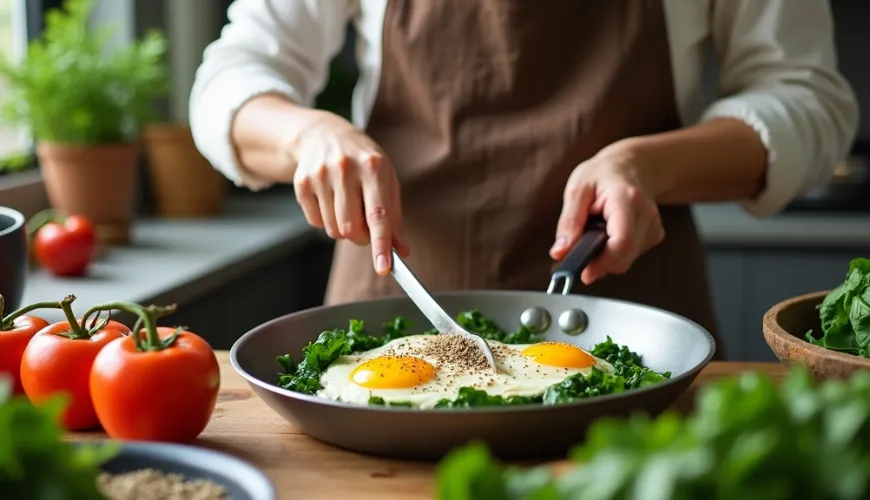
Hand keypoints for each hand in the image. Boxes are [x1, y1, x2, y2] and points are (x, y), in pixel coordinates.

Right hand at [287, 112, 408, 274]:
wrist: (324, 134)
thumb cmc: (363, 162)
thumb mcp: (386, 180)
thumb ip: (394, 216)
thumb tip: (402, 250)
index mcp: (373, 168)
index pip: (378, 215)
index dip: (381, 244)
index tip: (384, 267)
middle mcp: (345, 169)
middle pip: (351, 229)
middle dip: (360, 238)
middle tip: (365, 227)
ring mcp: (320, 175)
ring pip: (333, 230)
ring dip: (343, 228)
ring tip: (347, 206)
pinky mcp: (302, 183)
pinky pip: (315, 223)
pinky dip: (325, 221)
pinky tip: (329, 200)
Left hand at [550, 146, 664, 284]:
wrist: (631, 165)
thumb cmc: (602, 174)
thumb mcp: (578, 189)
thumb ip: (569, 222)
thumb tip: (559, 252)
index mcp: (626, 199)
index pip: (621, 241)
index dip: (602, 263)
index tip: (584, 273)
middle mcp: (646, 214)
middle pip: (624, 256)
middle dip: (599, 263)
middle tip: (577, 253)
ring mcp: (653, 225)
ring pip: (626, 260)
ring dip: (605, 257)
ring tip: (594, 233)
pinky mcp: (654, 234)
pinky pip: (631, 255)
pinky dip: (615, 253)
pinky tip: (608, 234)